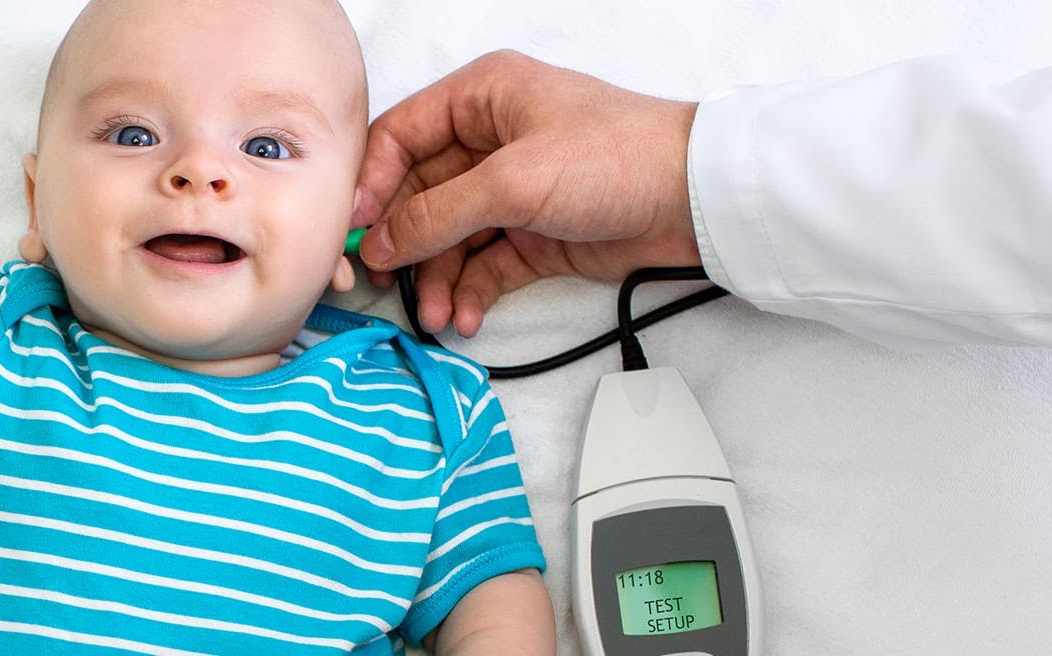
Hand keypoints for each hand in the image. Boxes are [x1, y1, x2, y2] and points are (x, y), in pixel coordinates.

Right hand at [349, 50, 700, 337]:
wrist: (696, 201)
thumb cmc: (616, 158)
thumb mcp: (513, 181)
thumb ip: (437, 214)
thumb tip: (379, 245)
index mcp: (481, 99)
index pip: (399, 138)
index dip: (372, 186)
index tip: (354, 233)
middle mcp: (490, 141)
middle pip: (418, 196)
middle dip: (404, 245)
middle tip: (384, 283)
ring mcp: (511, 190)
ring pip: (448, 238)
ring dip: (436, 278)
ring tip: (435, 315)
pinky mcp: (534, 235)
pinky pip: (483, 265)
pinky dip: (470, 292)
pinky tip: (466, 316)